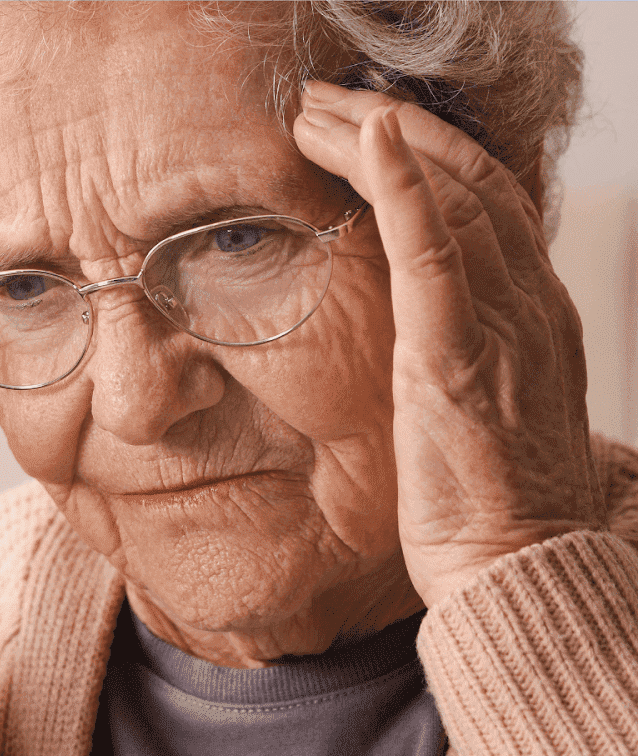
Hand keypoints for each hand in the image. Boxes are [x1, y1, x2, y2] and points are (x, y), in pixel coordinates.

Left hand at [295, 82, 603, 604]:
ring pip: (448, 196)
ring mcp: (499, 324)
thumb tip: (417, 336)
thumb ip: (461, 354)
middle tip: (322, 99)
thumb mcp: (482, 410)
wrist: (517, 568)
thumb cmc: (488, 504)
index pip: (487, 203)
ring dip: (379, 138)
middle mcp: (526, 303)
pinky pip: (434, 251)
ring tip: (313, 109)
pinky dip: (403, 185)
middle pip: (467, 180)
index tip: (365, 125)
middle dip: (393, 126)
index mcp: (531, 314)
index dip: (427, 153)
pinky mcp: (458, 356)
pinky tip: (371, 137)